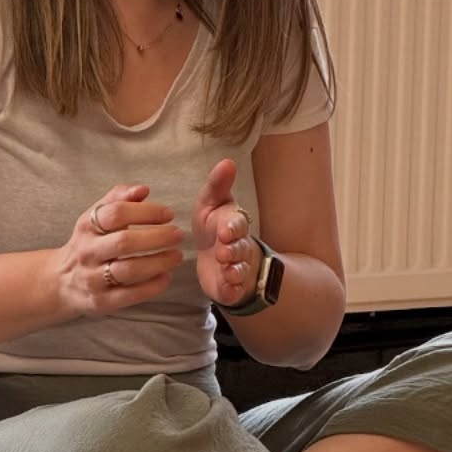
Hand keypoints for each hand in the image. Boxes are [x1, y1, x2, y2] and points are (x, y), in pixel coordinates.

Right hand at [54, 184, 184, 318]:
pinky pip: (130, 295)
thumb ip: (118, 199)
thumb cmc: (88, 244)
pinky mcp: (101, 301)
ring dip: (159, 262)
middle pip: (124, 242)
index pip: (116, 213)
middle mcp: (87, 252)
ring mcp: (93, 278)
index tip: (168, 214)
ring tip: (177, 256)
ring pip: (129, 270)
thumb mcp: (95, 218)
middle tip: (178, 235)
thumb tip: (143, 190)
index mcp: (87, 227)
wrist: (61, 282)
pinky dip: (152, 286)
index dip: (146, 212)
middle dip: (157, 237)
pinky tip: (166, 277)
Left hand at [192, 158, 261, 306]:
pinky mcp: (229, 287)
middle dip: (233, 250)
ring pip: (239, 269)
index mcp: (234, 224)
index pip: (238, 224)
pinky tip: (227, 290)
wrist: (217, 258)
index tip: (225, 230)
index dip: (233, 227)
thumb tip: (227, 161)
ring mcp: (236, 268)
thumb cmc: (213, 226)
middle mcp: (239, 246)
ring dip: (234, 270)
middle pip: (240, 248)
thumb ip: (218, 185)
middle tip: (223, 252)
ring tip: (227, 271)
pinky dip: (232, 291)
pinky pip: (233, 290)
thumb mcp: (211, 204)